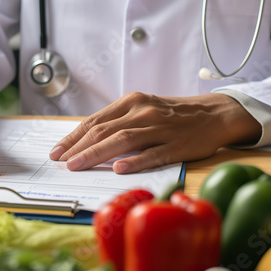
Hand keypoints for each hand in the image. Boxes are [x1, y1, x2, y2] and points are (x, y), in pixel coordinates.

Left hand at [50, 92, 260, 173]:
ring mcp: (160, 128)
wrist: (213, 114)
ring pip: (124, 140)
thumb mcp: (143, 109)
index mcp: (132, 102)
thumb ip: (118, 121)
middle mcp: (143, 112)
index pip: (95, 121)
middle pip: (105, 130)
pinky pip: (153, 153)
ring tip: (77, 166)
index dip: (73, 137)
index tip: (56, 151)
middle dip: (78, 147)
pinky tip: (119, 168)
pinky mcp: (176, 145)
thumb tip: (86, 140)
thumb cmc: (172, 115)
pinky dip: (135, 161)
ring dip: (97, 153)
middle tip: (60, 162)